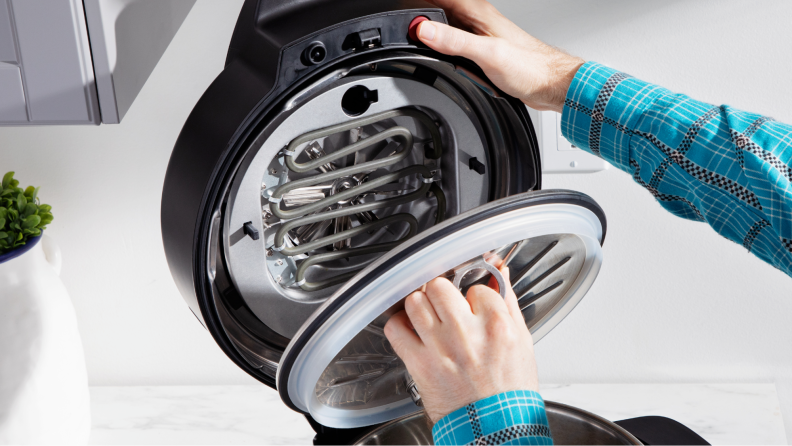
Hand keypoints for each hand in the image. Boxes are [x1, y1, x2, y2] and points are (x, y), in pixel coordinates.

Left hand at [383, 266, 538, 422]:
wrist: (497, 428)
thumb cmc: (510, 391)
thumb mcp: (523, 343)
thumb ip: (508, 304)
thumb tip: (499, 274)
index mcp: (496, 326)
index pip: (476, 285)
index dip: (474, 295)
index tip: (473, 305)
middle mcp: (466, 333)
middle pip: (440, 286)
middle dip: (443, 293)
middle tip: (447, 306)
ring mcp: (440, 347)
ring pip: (415, 301)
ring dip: (420, 305)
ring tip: (429, 316)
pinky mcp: (419, 363)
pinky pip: (396, 329)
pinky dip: (399, 325)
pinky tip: (411, 329)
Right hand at [417, 0, 583, 111]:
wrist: (550, 85)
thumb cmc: (530, 67)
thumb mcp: (486, 54)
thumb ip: (454, 41)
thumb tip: (424, 30)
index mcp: (477, 12)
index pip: (438, 0)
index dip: (417, 5)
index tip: (402, 16)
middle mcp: (477, 21)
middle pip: (437, 14)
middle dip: (422, 26)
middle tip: (409, 37)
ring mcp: (478, 36)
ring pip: (444, 33)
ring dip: (435, 44)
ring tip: (427, 50)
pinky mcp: (481, 52)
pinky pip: (455, 50)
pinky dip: (448, 58)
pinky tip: (451, 66)